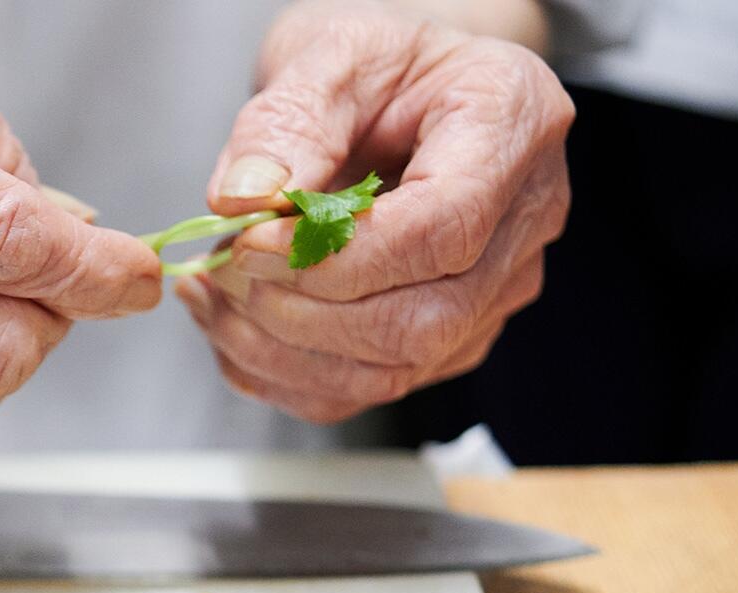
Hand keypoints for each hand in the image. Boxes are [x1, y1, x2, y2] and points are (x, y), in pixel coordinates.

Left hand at [179, 0, 571, 422]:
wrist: (399, 97)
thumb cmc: (378, 70)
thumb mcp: (329, 56)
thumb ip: (286, 122)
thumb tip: (245, 201)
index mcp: (513, 125)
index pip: (443, 229)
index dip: (335, 257)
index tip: (250, 244)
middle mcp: (525, 222)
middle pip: (422, 319)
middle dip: (300, 311)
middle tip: (221, 270)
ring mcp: (494, 294)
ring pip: (393, 370)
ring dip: (280, 349)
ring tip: (213, 293)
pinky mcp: (451, 341)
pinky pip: (364, 391)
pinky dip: (283, 373)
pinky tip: (234, 327)